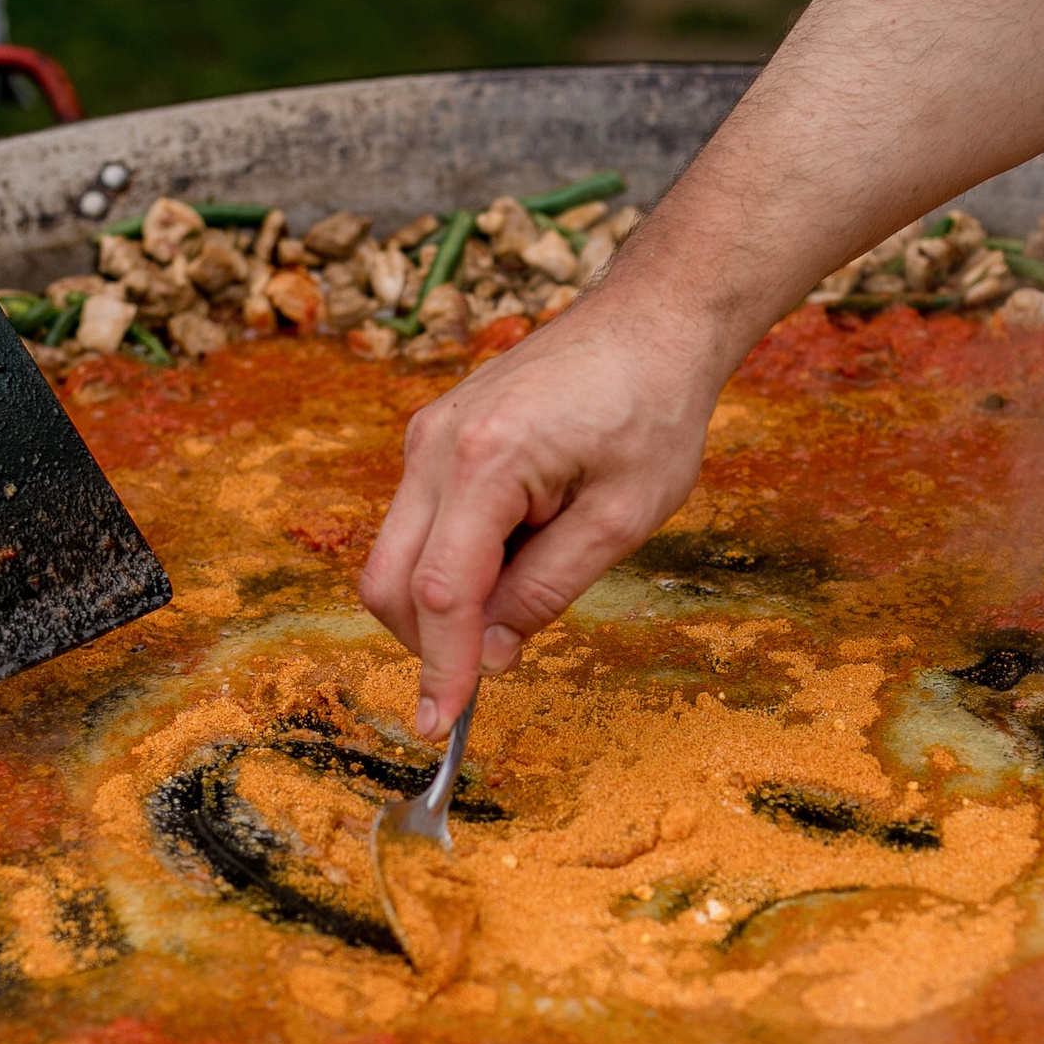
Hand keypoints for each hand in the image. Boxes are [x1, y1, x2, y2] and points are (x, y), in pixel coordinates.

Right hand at [357, 0, 1043, 739]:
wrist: (652, 318)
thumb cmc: (653, 407)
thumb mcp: (623, 517)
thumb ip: (549, 589)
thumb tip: (493, 653)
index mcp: (485, 460)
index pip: (440, 591)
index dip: (442, 666)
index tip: (443, 725)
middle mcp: (435, 445)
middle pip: (390, 581)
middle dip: (429, 642)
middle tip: (497, 672)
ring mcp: (427, 438)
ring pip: (396, 557)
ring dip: (446, 603)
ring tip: (535, 582)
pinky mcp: (435, 439)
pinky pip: (419, 525)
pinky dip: (452, 565)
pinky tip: (519, 555)